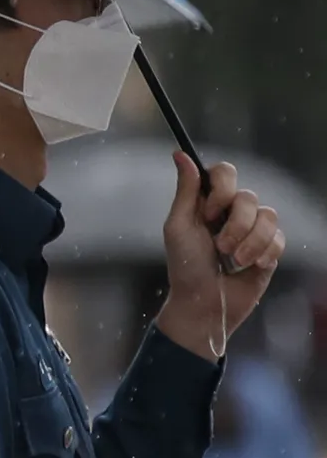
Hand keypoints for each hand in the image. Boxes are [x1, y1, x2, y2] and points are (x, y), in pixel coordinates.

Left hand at [154, 152, 281, 358]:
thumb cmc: (185, 266)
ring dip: (249, 242)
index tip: (210, 213)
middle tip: (219, 247)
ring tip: (232, 260)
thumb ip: (186, 191)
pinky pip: (279, 238)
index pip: (225, 172)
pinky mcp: (270, 248)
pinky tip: (249, 266)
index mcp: (208, 203)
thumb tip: (180, 153)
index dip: (222, 188)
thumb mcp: (179, 227)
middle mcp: (232, 212)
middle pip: (249, 196)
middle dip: (235, 225)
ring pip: (269, 216)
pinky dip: (262, 254)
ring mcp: (253, 229)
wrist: (205, 303)